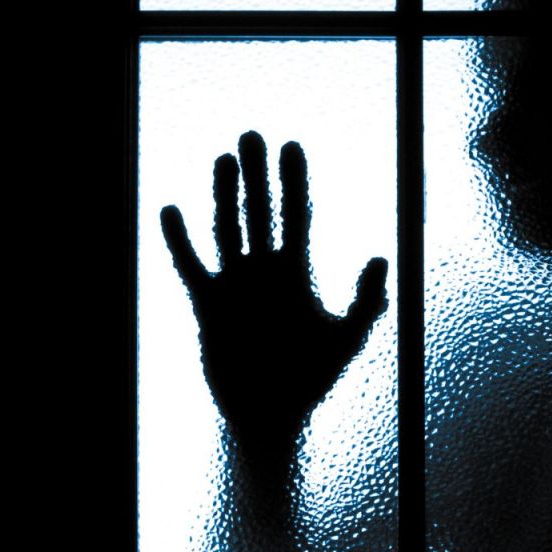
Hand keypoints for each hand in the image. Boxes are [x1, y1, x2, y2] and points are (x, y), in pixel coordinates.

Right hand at [161, 131, 387, 459]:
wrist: (272, 415)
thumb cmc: (312, 378)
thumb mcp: (347, 339)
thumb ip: (366, 301)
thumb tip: (380, 256)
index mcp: (297, 272)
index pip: (297, 214)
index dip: (295, 181)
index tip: (292, 145)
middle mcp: (264, 270)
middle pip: (259, 211)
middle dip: (257, 174)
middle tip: (251, 135)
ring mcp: (235, 284)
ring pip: (227, 228)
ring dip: (224, 195)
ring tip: (223, 159)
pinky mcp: (207, 304)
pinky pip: (189, 265)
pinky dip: (180, 240)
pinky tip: (171, 211)